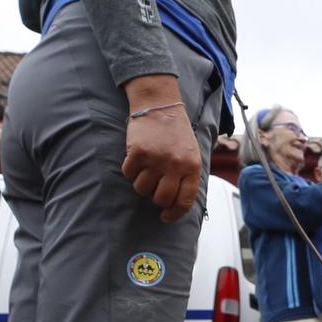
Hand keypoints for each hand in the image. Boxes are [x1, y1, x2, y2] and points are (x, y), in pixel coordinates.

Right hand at [120, 75, 200, 223]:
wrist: (160, 105)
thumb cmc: (176, 132)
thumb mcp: (192, 154)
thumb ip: (187, 177)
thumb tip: (178, 204)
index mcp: (192, 167)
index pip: (184, 201)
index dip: (174, 213)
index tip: (165, 216)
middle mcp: (176, 165)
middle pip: (161, 199)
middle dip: (155, 198)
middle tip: (154, 187)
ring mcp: (156, 159)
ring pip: (142, 189)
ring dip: (141, 183)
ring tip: (146, 169)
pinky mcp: (138, 152)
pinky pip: (129, 174)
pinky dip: (130, 170)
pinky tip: (136, 159)